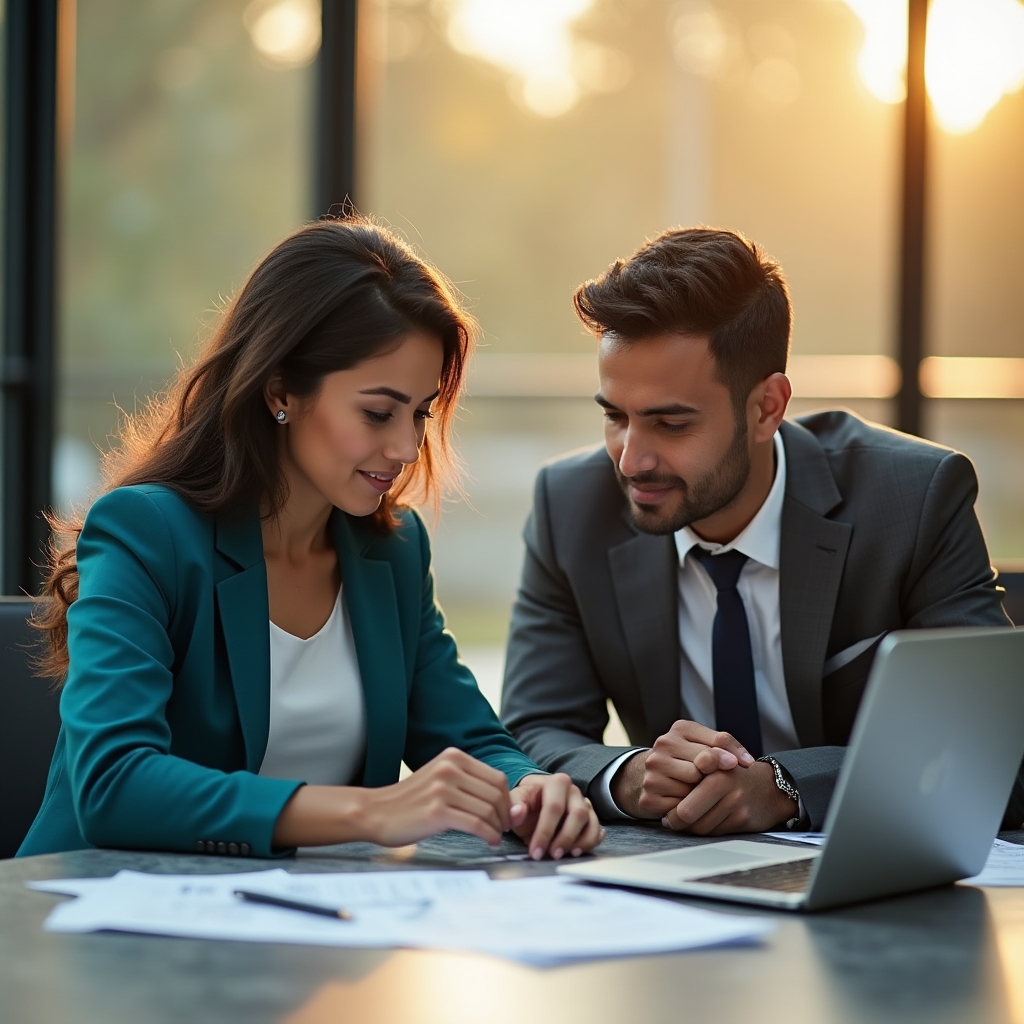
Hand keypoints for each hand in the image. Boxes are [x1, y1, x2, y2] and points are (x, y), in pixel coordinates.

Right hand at [362, 747, 511, 846]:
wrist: (375, 812)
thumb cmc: (411, 801)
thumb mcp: (441, 781)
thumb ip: (472, 787)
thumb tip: (512, 807)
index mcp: (453, 756)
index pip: (497, 778)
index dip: (507, 800)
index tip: (505, 815)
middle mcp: (449, 768)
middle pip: (496, 793)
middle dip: (505, 815)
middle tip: (503, 828)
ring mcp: (442, 788)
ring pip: (488, 810)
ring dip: (498, 828)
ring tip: (495, 836)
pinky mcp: (437, 811)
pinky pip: (476, 824)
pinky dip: (489, 835)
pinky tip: (489, 841)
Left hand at [508, 774, 604, 859]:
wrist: (536, 799)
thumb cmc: (527, 800)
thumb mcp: (517, 800)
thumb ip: (514, 805)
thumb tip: (516, 814)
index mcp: (556, 783)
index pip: (554, 807)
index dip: (545, 832)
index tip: (535, 851)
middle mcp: (574, 792)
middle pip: (578, 814)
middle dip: (566, 838)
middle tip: (553, 855)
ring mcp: (585, 804)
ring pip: (591, 822)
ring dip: (582, 842)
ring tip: (569, 855)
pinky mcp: (591, 817)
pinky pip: (597, 829)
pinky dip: (592, 841)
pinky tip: (581, 850)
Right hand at [610, 720, 753, 817]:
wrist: (650, 776)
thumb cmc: (688, 759)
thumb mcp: (706, 744)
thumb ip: (727, 747)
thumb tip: (747, 762)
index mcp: (680, 729)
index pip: (715, 742)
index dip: (731, 756)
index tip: (741, 765)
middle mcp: (662, 747)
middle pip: (704, 765)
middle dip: (713, 775)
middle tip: (713, 780)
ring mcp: (653, 772)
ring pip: (693, 788)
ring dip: (700, 793)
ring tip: (696, 789)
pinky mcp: (649, 798)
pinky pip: (681, 808)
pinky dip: (688, 808)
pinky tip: (686, 802)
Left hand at [662, 761, 796, 834]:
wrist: (769, 786)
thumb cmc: (731, 773)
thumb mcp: (711, 764)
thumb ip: (690, 772)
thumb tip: (662, 790)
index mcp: (714, 771)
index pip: (684, 804)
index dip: (672, 813)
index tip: (667, 815)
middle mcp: (726, 787)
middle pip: (690, 816)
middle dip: (678, 823)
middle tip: (671, 822)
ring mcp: (736, 805)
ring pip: (702, 828)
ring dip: (692, 828)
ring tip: (688, 822)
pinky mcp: (744, 819)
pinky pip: (716, 833)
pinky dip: (708, 831)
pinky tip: (706, 822)